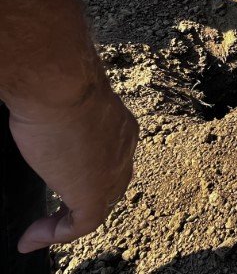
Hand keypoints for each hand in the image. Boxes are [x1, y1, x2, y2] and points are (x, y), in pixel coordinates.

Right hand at [11, 86, 138, 252]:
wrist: (60, 82)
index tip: (59, 176)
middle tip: (54, 215)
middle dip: (83, 200)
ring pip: (99, 205)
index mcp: (119, 126)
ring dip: (68, 221)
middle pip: (111, 183)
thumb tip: (40, 121)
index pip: (111, 157)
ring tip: (39, 232)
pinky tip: (30, 238)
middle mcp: (123, 147)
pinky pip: (82, 224)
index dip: (87, 172)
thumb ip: (60, 119)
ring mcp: (113, 170)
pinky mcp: (95, 190)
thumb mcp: (63, 103)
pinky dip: (56, 234)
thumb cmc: (54, 81)